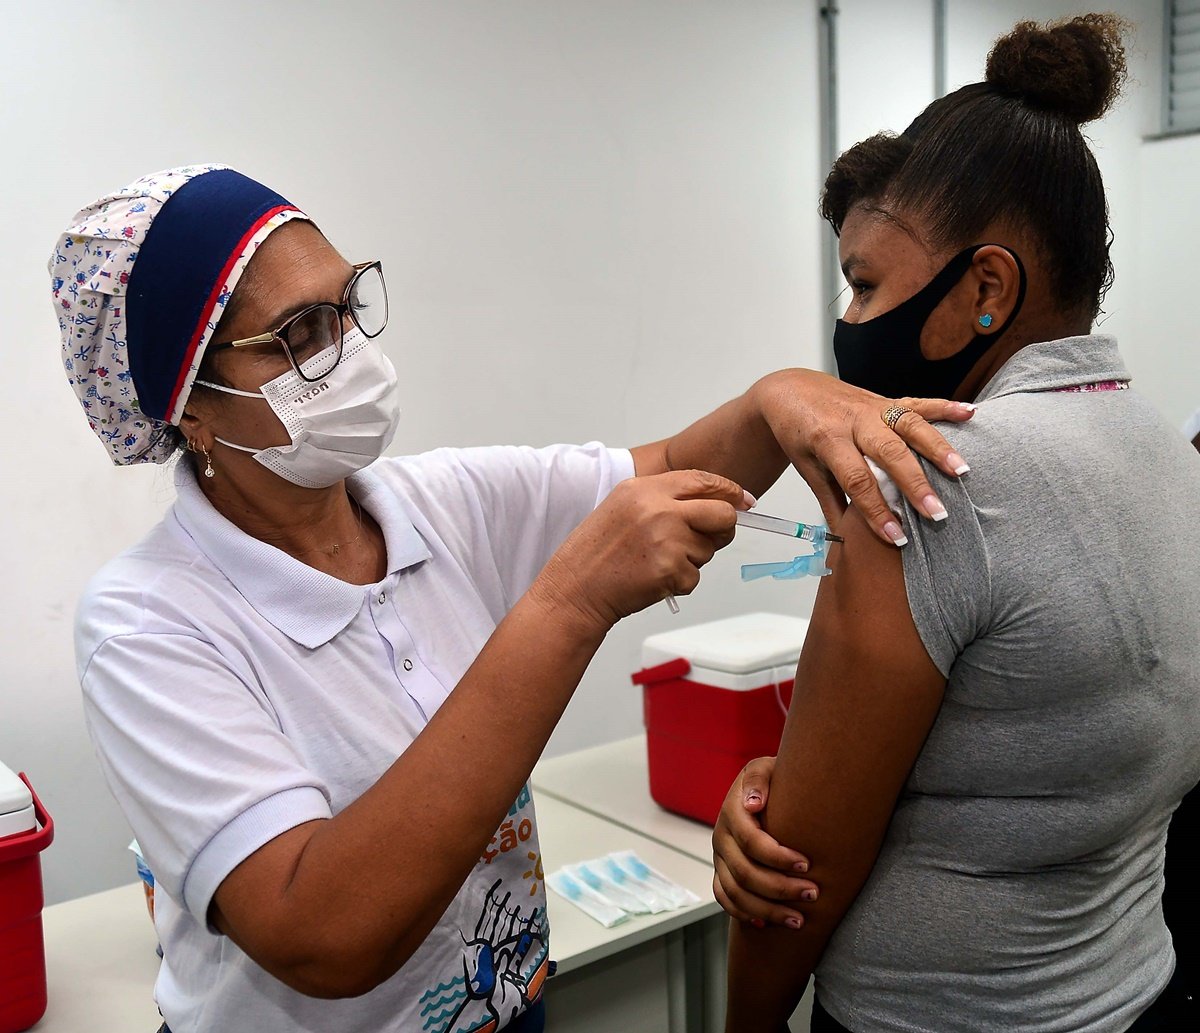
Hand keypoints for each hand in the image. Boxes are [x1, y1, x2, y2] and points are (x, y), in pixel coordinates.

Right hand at [535, 469, 746, 631]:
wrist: (575, 589)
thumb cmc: (596, 553)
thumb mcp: (624, 507)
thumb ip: (665, 500)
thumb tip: (713, 504)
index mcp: (644, 488)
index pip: (702, 480)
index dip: (729, 491)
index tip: (743, 500)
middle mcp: (658, 509)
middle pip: (722, 513)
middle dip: (724, 528)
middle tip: (710, 538)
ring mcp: (666, 540)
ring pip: (708, 549)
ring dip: (691, 560)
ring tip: (656, 562)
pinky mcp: (671, 570)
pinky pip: (695, 577)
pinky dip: (680, 583)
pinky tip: (653, 579)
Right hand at [712, 757, 817, 927]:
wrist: (762, 790)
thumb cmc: (774, 780)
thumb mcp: (768, 767)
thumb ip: (759, 779)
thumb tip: (754, 803)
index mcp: (732, 812)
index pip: (752, 842)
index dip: (779, 858)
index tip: (808, 865)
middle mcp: (721, 837)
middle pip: (745, 873)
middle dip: (780, 888)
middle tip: (813, 894)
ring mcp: (719, 857)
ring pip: (736, 893)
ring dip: (767, 910)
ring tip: (799, 920)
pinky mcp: (720, 871)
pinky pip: (724, 898)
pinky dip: (743, 913)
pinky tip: (765, 924)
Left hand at [756, 369, 975, 545]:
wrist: (789, 390)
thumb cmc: (797, 432)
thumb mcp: (806, 468)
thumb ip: (830, 501)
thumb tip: (846, 540)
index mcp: (828, 440)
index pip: (857, 480)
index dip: (877, 511)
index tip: (897, 536)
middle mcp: (853, 421)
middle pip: (889, 453)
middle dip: (915, 484)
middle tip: (937, 513)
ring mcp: (872, 407)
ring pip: (908, 424)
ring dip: (937, 447)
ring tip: (961, 471)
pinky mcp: (885, 398)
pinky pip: (917, 401)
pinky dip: (944, 407)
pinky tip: (970, 414)